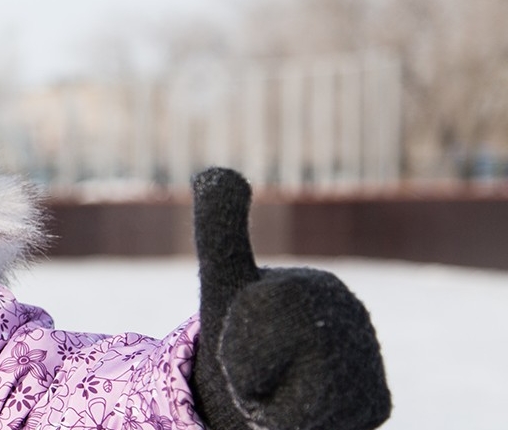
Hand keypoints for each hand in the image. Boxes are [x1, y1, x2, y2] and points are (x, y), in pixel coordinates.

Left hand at [189, 168, 390, 429]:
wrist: (257, 387)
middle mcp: (354, 321)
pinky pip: (319, 424)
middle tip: (252, 367)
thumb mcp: (223, 281)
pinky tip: (301, 410)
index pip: (265, 312)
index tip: (240, 337)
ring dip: (267, 404)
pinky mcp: (373, 406)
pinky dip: (289, 424)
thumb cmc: (239, 334)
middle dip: (248, 373)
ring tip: (274, 388)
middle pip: (283, 358)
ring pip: (302, 399)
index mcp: (319, 287)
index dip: (238, 336)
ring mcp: (368, 364)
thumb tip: (214, 168)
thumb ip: (220, 229)